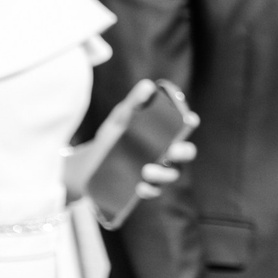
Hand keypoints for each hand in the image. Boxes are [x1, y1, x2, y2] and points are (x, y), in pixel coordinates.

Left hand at [64, 80, 200, 204]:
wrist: (87, 167)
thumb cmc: (111, 139)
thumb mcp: (120, 119)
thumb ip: (134, 103)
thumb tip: (147, 86)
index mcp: (164, 134)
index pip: (183, 127)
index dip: (189, 122)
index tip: (190, 119)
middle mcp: (167, 154)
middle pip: (185, 153)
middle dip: (183, 152)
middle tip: (173, 151)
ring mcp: (159, 172)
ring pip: (172, 175)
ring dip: (164, 174)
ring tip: (147, 171)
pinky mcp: (146, 188)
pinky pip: (155, 191)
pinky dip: (150, 190)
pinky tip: (140, 187)